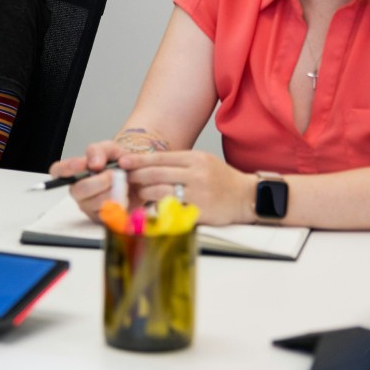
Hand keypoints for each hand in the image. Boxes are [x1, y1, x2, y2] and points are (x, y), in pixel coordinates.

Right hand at [50, 140, 127, 221]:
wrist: (137, 182)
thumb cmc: (120, 165)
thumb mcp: (111, 150)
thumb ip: (99, 151)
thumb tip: (94, 164)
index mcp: (75, 172)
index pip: (58, 171)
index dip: (67, 168)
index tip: (82, 164)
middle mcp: (77, 191)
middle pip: (80, 189)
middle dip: (101, 181)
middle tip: (115, 174)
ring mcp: (87, 206)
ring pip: (97, 202)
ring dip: (114, 191)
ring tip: (122, 184)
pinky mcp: (100, 218)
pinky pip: (109, 212)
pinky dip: (121, 201)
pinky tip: (123, 195)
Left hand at [119, 150, 254, 224]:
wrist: (246, 196)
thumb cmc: (221, 179)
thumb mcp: (202, 162)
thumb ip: (178, 163)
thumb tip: (148, 165)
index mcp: (195, 158)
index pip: (159, 158)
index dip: (138, 160)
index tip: (123, 162)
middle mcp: (196, 173)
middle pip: (155, 174)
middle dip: (136, 177)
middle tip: (124, 179)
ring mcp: (198, 193)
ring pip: (159, 191)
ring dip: (144, 193)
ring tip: (139, 193)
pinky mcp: (199, 211)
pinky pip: (171, 209)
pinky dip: (158, 208)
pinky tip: (152, 207)